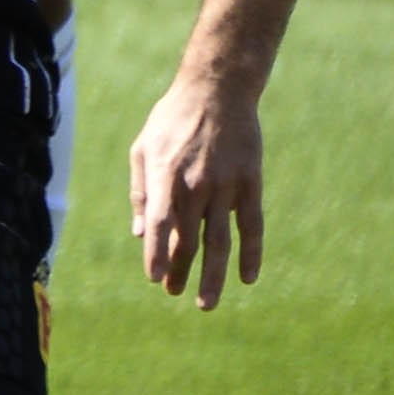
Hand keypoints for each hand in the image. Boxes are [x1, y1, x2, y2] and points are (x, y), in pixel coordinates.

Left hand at [128, 65, 266, 307]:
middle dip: (180, 270)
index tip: (155, 279)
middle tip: (174, 293)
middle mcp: (196, 184)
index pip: (161, 223)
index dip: (157, 254)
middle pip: (188, 238)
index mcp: (164, 175)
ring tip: (205, 302)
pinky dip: (251, 253)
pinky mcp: (250, 184)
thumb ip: (141, 193)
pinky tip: (248, 277)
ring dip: (212, 274)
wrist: (218, 92)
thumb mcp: (143, 149)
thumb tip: (141, 235)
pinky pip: (253, 226)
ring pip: (219, 240)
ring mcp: (226, 185)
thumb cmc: (172, 121)